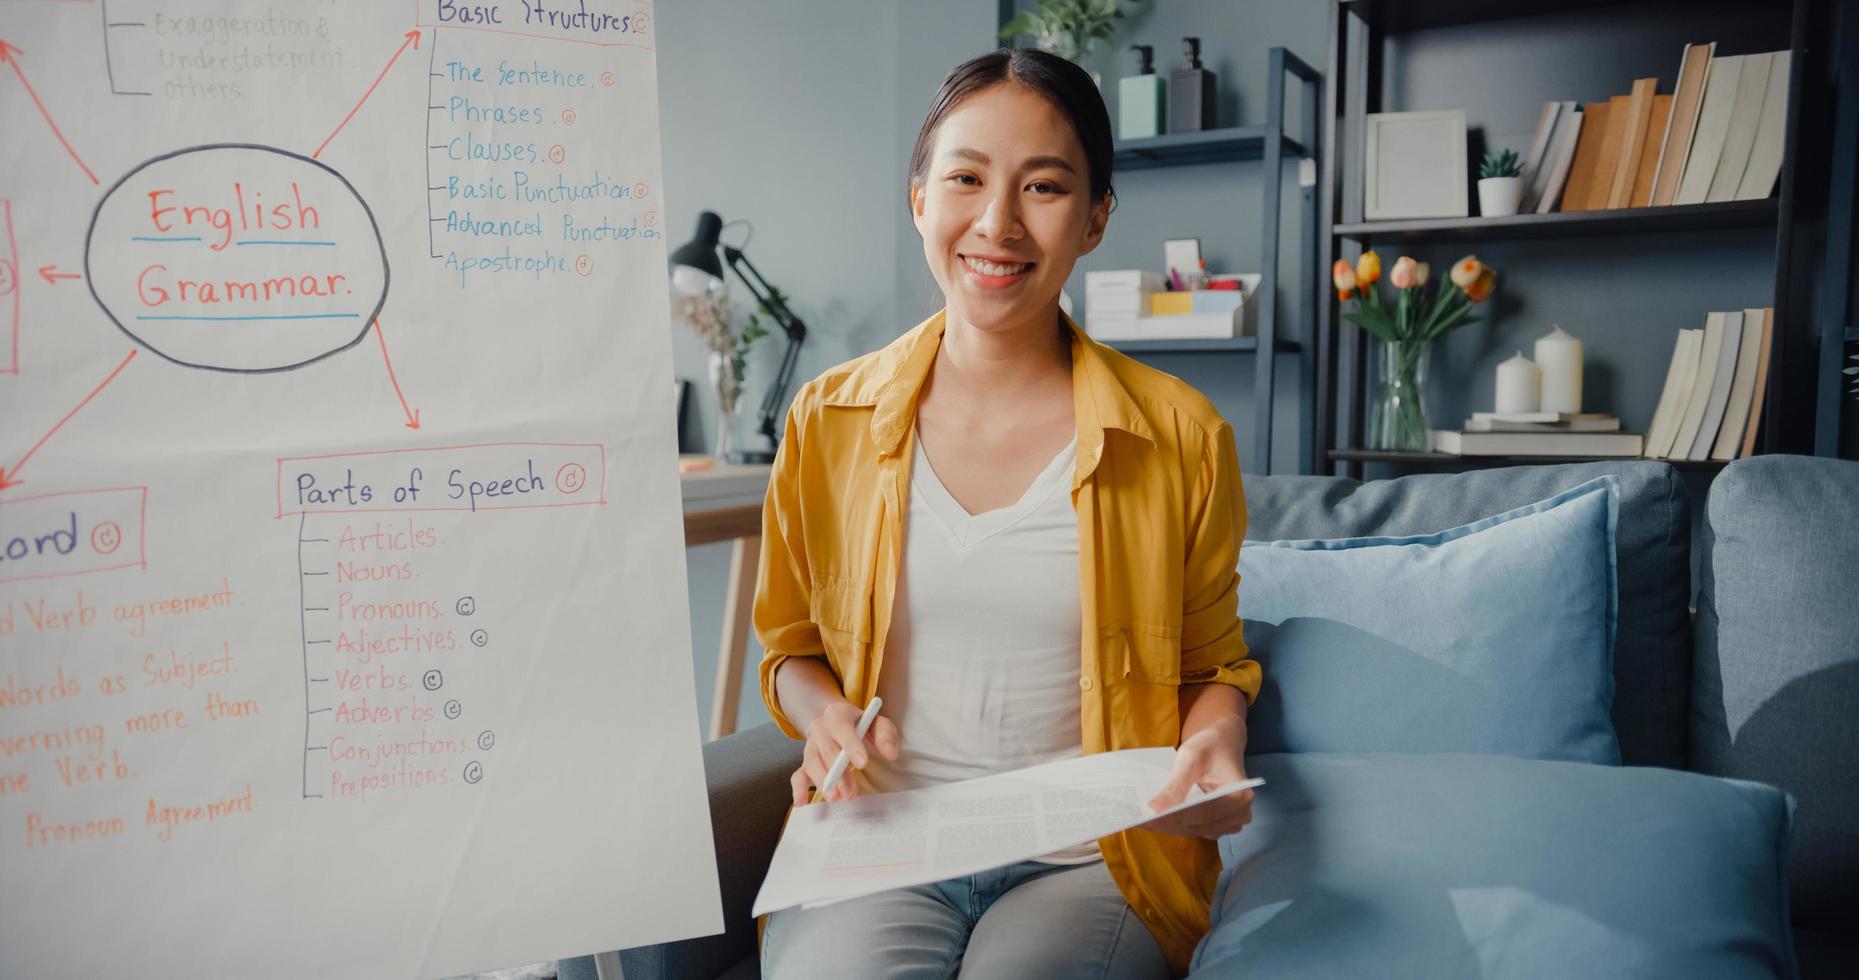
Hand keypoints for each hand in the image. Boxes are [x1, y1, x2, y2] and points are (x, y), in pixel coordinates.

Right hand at [789, 700, 899, 805]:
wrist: (842, 724)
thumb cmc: (862, 727)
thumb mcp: (878, 724)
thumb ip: (886, 736)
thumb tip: (890, 753)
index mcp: (838, 713)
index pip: (842, 728)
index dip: (851, 745)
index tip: (863, 763)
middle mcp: (820, 728)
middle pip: (827, 750)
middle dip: (839, 773)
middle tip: (851, 792)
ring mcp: (811, 745)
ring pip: (812, 763)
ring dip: (823, 782)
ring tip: (835, 798)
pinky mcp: (806, 762)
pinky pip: (798, 775)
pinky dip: (799, 789)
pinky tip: (802, 801)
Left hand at [1138, 719, 1253, 838]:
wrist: (1221, 744)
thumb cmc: (1209, 746)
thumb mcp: (1191, 758)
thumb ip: (1176, 785)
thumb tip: (1155, 809)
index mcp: (1240, 796)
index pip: (1203, 812)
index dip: (1175, 816)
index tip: (1148, 818)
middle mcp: (1240, 814)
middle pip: (1198, 824)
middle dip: (1167, 823)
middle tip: (1137, 821)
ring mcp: (1230, 823)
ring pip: (1194, 829)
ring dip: (1169, 826)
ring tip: (1141, 821)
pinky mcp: (1218, 824)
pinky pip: (1194, 828)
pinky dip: (1175, 824)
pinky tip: (1155, 820)